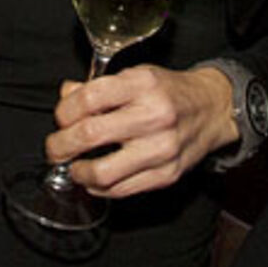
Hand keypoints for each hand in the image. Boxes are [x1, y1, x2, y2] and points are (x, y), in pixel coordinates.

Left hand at [44, 64, 237, 198]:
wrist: (213, 109)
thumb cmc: (169, 91)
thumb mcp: (136, 76)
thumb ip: (98, 86)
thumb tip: (65, 95)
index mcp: (142, 85)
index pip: (88, 98)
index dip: (64, 111)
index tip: (60, 118)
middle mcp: (154, 116)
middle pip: (90, 135)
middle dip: (60, 146)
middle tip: (54, 148)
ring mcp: (161, 149)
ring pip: (103, 173)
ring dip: (78, 173)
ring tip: (74, 167)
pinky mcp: (167, 175)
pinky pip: (121, 190)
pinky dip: (100, 188)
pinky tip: (96, 178)